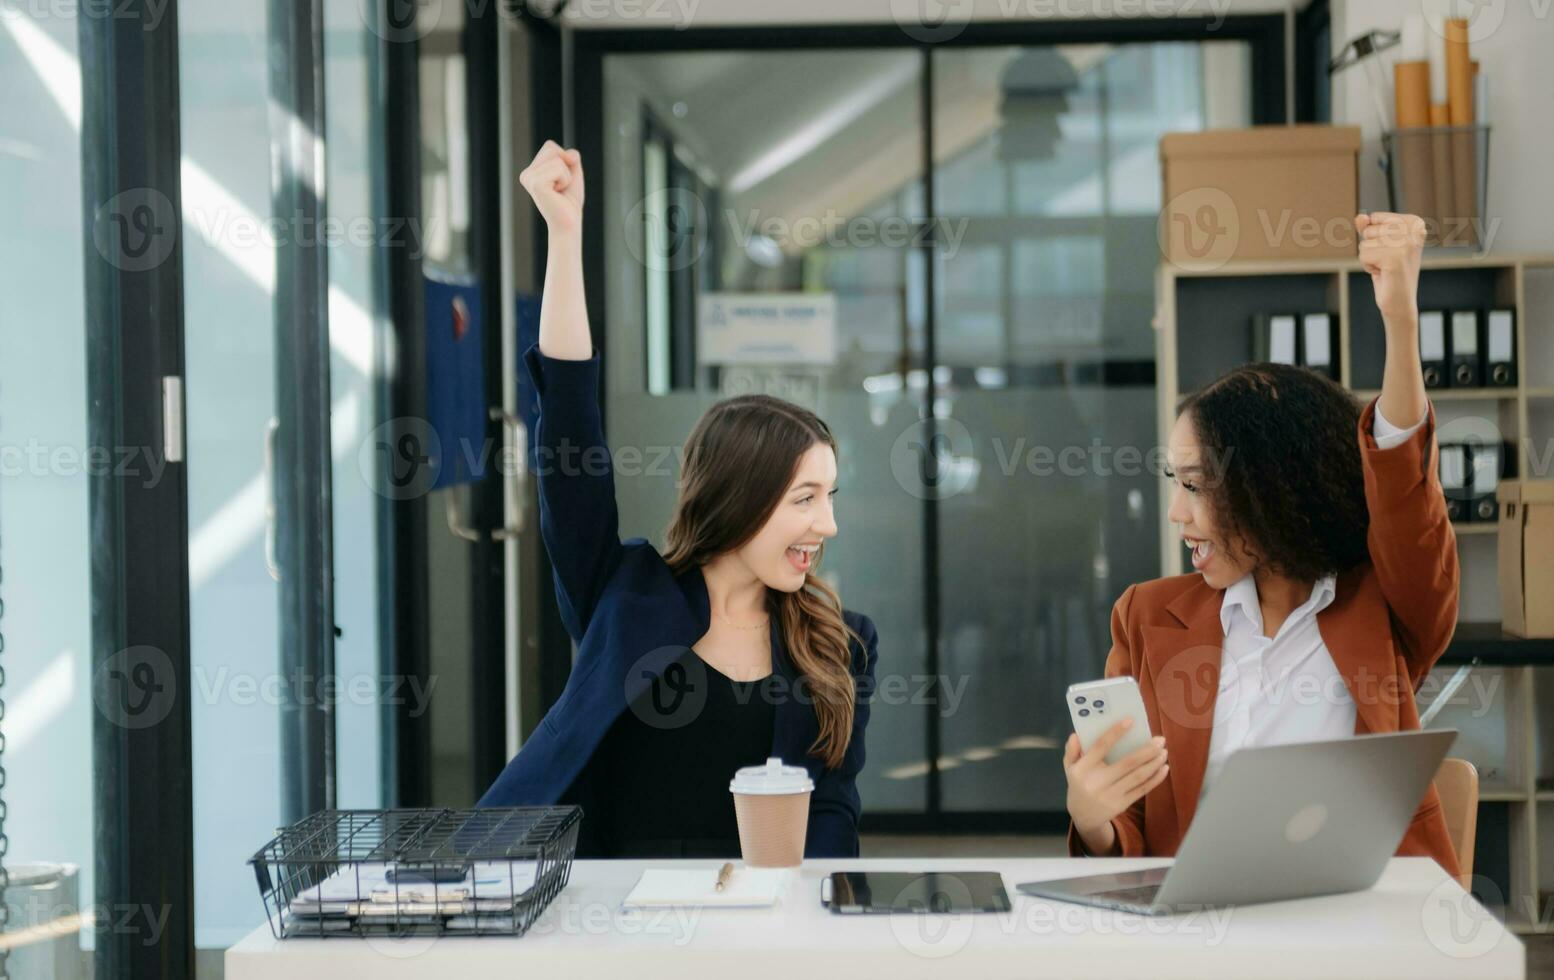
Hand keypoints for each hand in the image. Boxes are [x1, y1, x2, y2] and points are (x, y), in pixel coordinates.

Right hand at [520, 141, 584, 235]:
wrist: (569, 224)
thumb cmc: (570, 201)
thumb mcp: (573, 172)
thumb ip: (571, 156)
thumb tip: (569, 154)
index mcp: (531, 171)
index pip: (550, 146)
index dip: (564, 159)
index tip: (562, 180)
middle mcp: (526, 174)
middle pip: (551, 148)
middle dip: (565, 166)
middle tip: (561, 187)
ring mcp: (529, 178)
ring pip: (557, 159)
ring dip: (566, 175)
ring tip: (559, 191)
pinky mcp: (536, 184)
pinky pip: (559, 168)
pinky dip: (566, 180)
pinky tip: (557, 194)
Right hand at [1063, 718, 1167, 852]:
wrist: (1083, 817)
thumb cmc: (1079, 784)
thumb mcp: (1070, 767)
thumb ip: (1071, 750)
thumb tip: (1076, 735)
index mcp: (1083, 768)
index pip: (1101, 746)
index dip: (1115, 732)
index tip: (1130, 720)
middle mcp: (1097, 781)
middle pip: (1127, 763)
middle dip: (1147, 750)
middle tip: (1160, 739)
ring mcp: (1111, 795)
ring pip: (1138, 776)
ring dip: (1154, 763)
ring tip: (1164, 752)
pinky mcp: (1122, 805)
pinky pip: (1142, 790)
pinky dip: (1155, 779)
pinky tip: (1163, 769)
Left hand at [1356, 212, 1425, 327]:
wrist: (1400, 300)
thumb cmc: (1389, 270)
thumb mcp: (1379, 244)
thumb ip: (1369, 227)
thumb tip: (1360, 216)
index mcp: (1414, 222)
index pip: (1375, 217)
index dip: (1375, 236)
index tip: (1389, 249)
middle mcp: (1414, 230)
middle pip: (1369, 230)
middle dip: (1371, 248)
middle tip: (1387, 261)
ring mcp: (1406, 244)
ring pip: (1364, 244)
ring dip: (1369, 258)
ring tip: (1386, 267)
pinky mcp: (1395, 258)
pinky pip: (1363, 255)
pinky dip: (1368, 267)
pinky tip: (1384, 273)